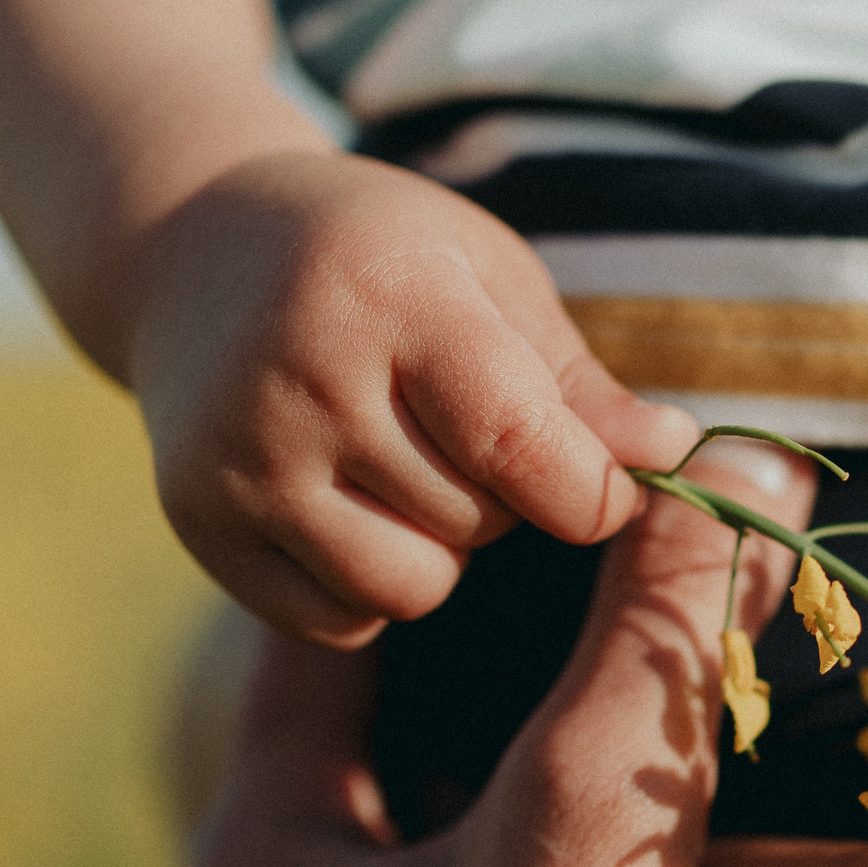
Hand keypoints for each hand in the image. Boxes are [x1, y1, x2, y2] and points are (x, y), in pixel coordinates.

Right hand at [128, 147, 695, 646]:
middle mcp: (303, 380)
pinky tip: (348, 510)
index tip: (605, 486)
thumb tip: (674, 459)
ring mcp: (240, 459)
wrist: (194, 245)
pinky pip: (337, 621)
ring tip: (409, 473)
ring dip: (440, 553)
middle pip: (478, 524)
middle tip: (460, 435)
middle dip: (505, 500)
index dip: (591, 492)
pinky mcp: (199, 524)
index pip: (521, 447)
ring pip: (411, 588)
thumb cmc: (385, 262)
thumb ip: (580, 387)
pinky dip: (367, 588)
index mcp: (394, 297)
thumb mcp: (492, 281)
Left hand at [194, 440, 813, 866]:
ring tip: (664, 695)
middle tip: (630, 570)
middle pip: (398, 733)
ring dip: (547, 770)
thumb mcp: (587, 826)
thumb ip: (656, 639)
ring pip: (454, 845)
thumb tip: (741, 469)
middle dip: (513, 651)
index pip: (334, 621)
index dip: (443, 538)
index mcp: (267, 852)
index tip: (548, 477)